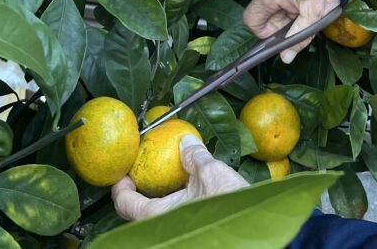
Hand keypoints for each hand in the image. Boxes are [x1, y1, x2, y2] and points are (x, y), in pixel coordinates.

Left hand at [112, 136, 247, 220]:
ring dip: (160, 198)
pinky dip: (176, 206)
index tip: (123, 171)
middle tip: (144, 172)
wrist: (256, 229)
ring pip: (158, 217)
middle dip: (140, 191)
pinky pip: (175, 219)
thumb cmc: (228, 207)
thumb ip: (195, 156)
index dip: (120, 185)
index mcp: (156, 216)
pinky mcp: (193, 234)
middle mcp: (161, 228)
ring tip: (168, 179)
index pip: (125, 203)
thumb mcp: (210, 173)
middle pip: (139, 212)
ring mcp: (177, 233)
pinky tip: (190, 193)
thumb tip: (186, 142)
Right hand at [243, 0, 339, 63]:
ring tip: (302, 3)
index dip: (265, 32)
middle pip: (261, 11)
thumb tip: (285, 57)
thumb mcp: (314, 16)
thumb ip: (297, 38)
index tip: (283, 30)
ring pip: (268, 0)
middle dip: (278, 19)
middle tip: (299, 15)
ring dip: (282, 7)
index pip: (251, 21)